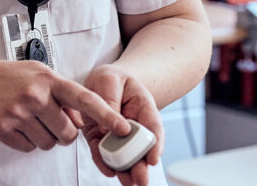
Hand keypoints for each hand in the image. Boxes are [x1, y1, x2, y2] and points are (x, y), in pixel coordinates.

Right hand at [0, 60, 127, 152]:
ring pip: (49, 144)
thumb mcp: (40, 74)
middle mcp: (35, 95)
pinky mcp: (3, 128)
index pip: (84, 99)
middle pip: (67, 133)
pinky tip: (17, 124)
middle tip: (48, 118)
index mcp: (49, 80)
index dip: (106, 115)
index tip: (124, 128)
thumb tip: (84, 121)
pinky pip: (29, 148)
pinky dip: (26, 141)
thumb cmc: (10, 77)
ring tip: (29, 118)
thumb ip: (65, 94)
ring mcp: (18, 112)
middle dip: (62, 132)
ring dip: (44, 137)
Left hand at [82, 65, 163, 185]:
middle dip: (141, 164)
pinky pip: (103, 152)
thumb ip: (111, 101)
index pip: (153, 126)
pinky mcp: (100, 138)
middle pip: (140, 147)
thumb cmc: (110, 80)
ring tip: (128, 182)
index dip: (155, 144)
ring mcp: (117, 134)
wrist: (100, 82)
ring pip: (124, 154)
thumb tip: (111, 125)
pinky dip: (105, 163)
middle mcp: (133, 124)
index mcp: (143, 107)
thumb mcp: (110, 80)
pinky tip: (109, 172)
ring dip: (126, 170)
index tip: (153, 158)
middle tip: (141, 179)